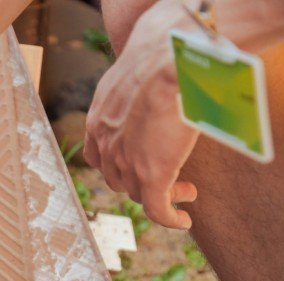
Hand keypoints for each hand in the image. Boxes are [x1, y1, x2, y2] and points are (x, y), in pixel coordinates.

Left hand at [84, 0, 198, 228]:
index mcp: (97, 121)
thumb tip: (155, 85)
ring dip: (163, 195)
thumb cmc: (158, 56)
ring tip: (186, 191)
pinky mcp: (151, 176)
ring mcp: (126, 163)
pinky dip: (170, 218)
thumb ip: (136, 89)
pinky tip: (183, 220)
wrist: (166, 62)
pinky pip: (157, 209)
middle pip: (118, 177)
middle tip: (168, 177)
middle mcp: (106, 145)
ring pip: (139, 192)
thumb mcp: (135, 74)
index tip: (136, 163)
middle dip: (141, 181)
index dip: (116, 164)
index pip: (99, 155)